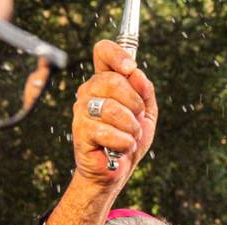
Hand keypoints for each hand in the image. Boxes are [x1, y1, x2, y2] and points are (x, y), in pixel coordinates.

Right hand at [49, 40, 157, 224]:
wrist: (118, 170)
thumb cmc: (129, 139)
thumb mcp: (146, 112)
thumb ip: (144, 89)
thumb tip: (135, 72)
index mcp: (104, 81)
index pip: (103, 51)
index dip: (118, 55)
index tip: (131, 69)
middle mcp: (89, 91)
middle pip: (114, 80)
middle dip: (135, 104)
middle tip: (136, 120)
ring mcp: (81, 110)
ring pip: (113, 108)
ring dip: (131, 127)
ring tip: (129, 137)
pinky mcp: (80, 132)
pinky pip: (108, 132)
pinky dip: (123, 143)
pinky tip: (120, 148)